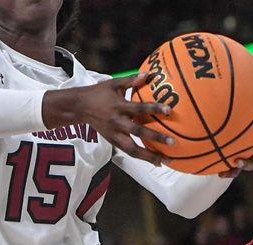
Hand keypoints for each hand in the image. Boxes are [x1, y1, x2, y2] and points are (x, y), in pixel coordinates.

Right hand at [43, 72, 174, 165]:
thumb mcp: (114, 83)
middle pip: (138, 133)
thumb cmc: (99, 93)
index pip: (139, 108)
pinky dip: (142, 157)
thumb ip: (131, 80)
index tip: (169, 111)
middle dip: (155, 138)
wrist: (79, 107)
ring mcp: (114, 135)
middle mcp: (117, 123)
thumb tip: (149, 74)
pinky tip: (155, 161)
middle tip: (173, 143)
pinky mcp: (113, 142)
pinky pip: (129, 152)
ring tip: (165, 161)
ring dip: (150, 156)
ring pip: (133, 149)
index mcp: (118, 107)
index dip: (154, 109)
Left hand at [218, 107, 252, 178]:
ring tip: (237, 161)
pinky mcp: (236, 166)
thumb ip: (246, 96)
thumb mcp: (239, 109)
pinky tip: (219, 174)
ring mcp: (248, 157)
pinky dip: (228, 173)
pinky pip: (234, 172)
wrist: (221, 142)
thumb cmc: (234, 121)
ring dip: (246, 163)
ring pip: (251, 163)